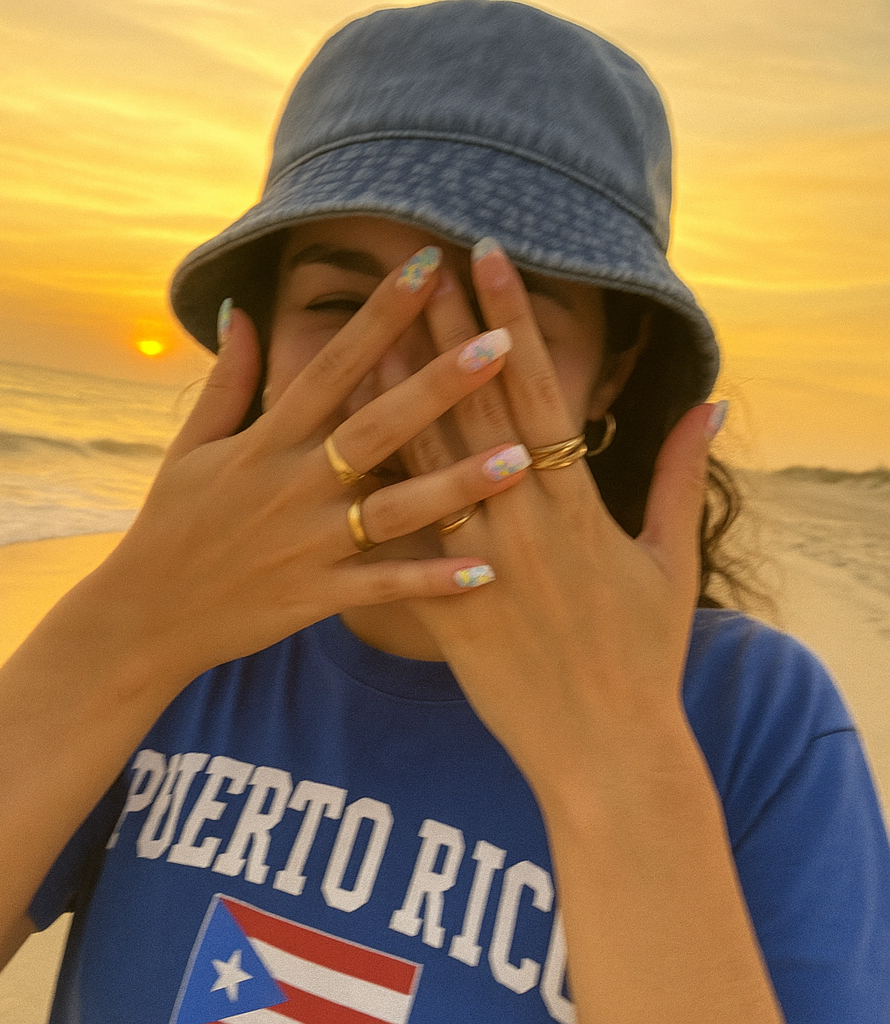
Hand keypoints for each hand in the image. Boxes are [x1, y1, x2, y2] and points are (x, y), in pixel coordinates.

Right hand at [88, 247, 526, 687]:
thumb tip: (240, 308)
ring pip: (394, 510)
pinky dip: (433, 582)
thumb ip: (227, 379)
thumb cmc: (170, 523)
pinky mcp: (317, 596)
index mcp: (266, 442)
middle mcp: (293, 486)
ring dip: (457, 484)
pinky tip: (486, 571)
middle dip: (439, 385)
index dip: (381, 315)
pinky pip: (384, 589)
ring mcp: (309, 544)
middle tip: (501, 345)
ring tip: (519, 457)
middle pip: (377, 427)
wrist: (145, 616)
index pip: (332, 365)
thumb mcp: (191, 446)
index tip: (429, 267)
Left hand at [403, 243, 721, 791]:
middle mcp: (521, 524)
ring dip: (396, 394)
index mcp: (577, 508)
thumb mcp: (673, 564)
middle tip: (416, 266)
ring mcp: (476, 565)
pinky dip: (371, 489)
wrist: (601, 748)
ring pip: (426, 465)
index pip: (538, 392)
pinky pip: (398, 540)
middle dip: (446, 332)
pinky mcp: (443, 608)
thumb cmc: (643, 657)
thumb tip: (709, 404)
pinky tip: (340, 449)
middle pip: (474, 412)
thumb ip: (682, 479)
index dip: (513, 321)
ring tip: (368, 334)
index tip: (490, 259)